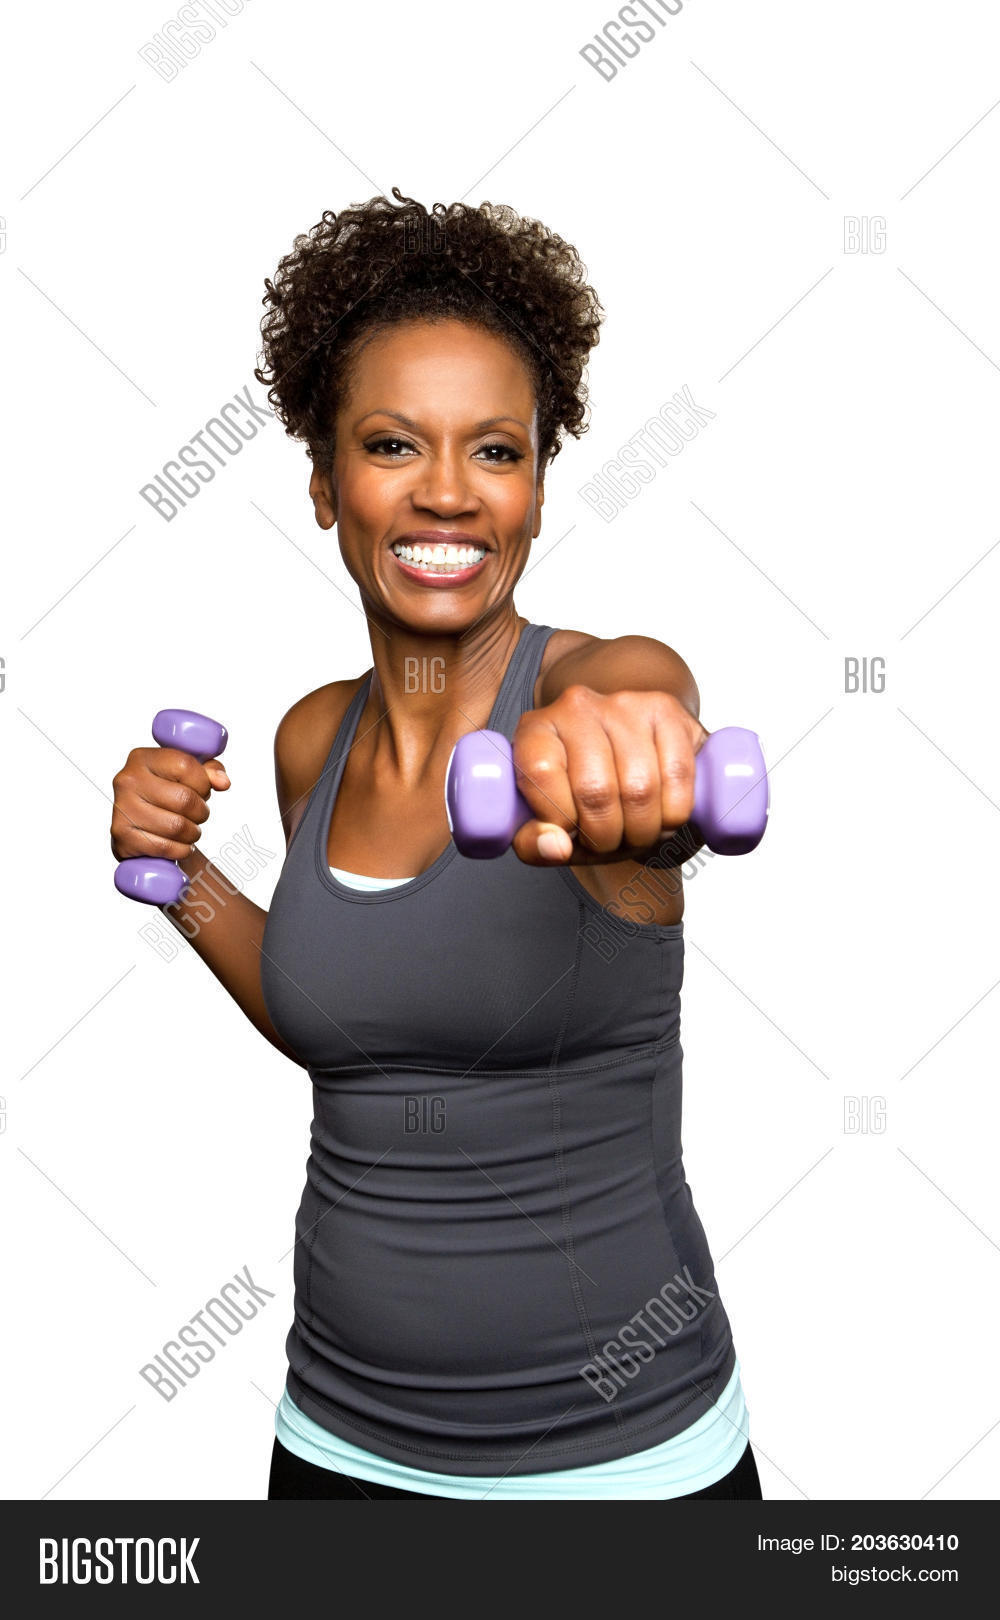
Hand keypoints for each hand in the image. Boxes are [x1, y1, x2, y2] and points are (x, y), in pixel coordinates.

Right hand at [110, 747, 229, 863]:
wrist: (135, 828)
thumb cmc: (165, 796)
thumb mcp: (185, 775)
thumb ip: (209, 771)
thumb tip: (223, 782)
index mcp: (142, 758)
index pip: (186, 766)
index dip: (203, 783)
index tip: (201, 791)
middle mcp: (127, 780)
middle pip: (184, 799)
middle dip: (201, 812)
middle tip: (197, 815)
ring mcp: (122, 809)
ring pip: (177, 826)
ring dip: (192, 833)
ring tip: (188, 830)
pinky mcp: (122, 836)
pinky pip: (166, 847)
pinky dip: (181, 850)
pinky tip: (178, 845)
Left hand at [509, 685, 708, 865]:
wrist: (628, 762)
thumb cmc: (583, 797)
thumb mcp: (549, 826)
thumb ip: (535, 843)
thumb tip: (557, 847)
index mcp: (535, 730)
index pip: (540, 772)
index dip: (558, 817)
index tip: (569, 833)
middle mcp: (576, 707)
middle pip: (595, 790)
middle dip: (606, 836)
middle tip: (608, 843)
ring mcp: (623, 704)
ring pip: (639, 789)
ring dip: (642, 830)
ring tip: (635, 832)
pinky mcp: (665, 709)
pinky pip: (677, 775)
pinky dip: (673, 813)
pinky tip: (662, 815)